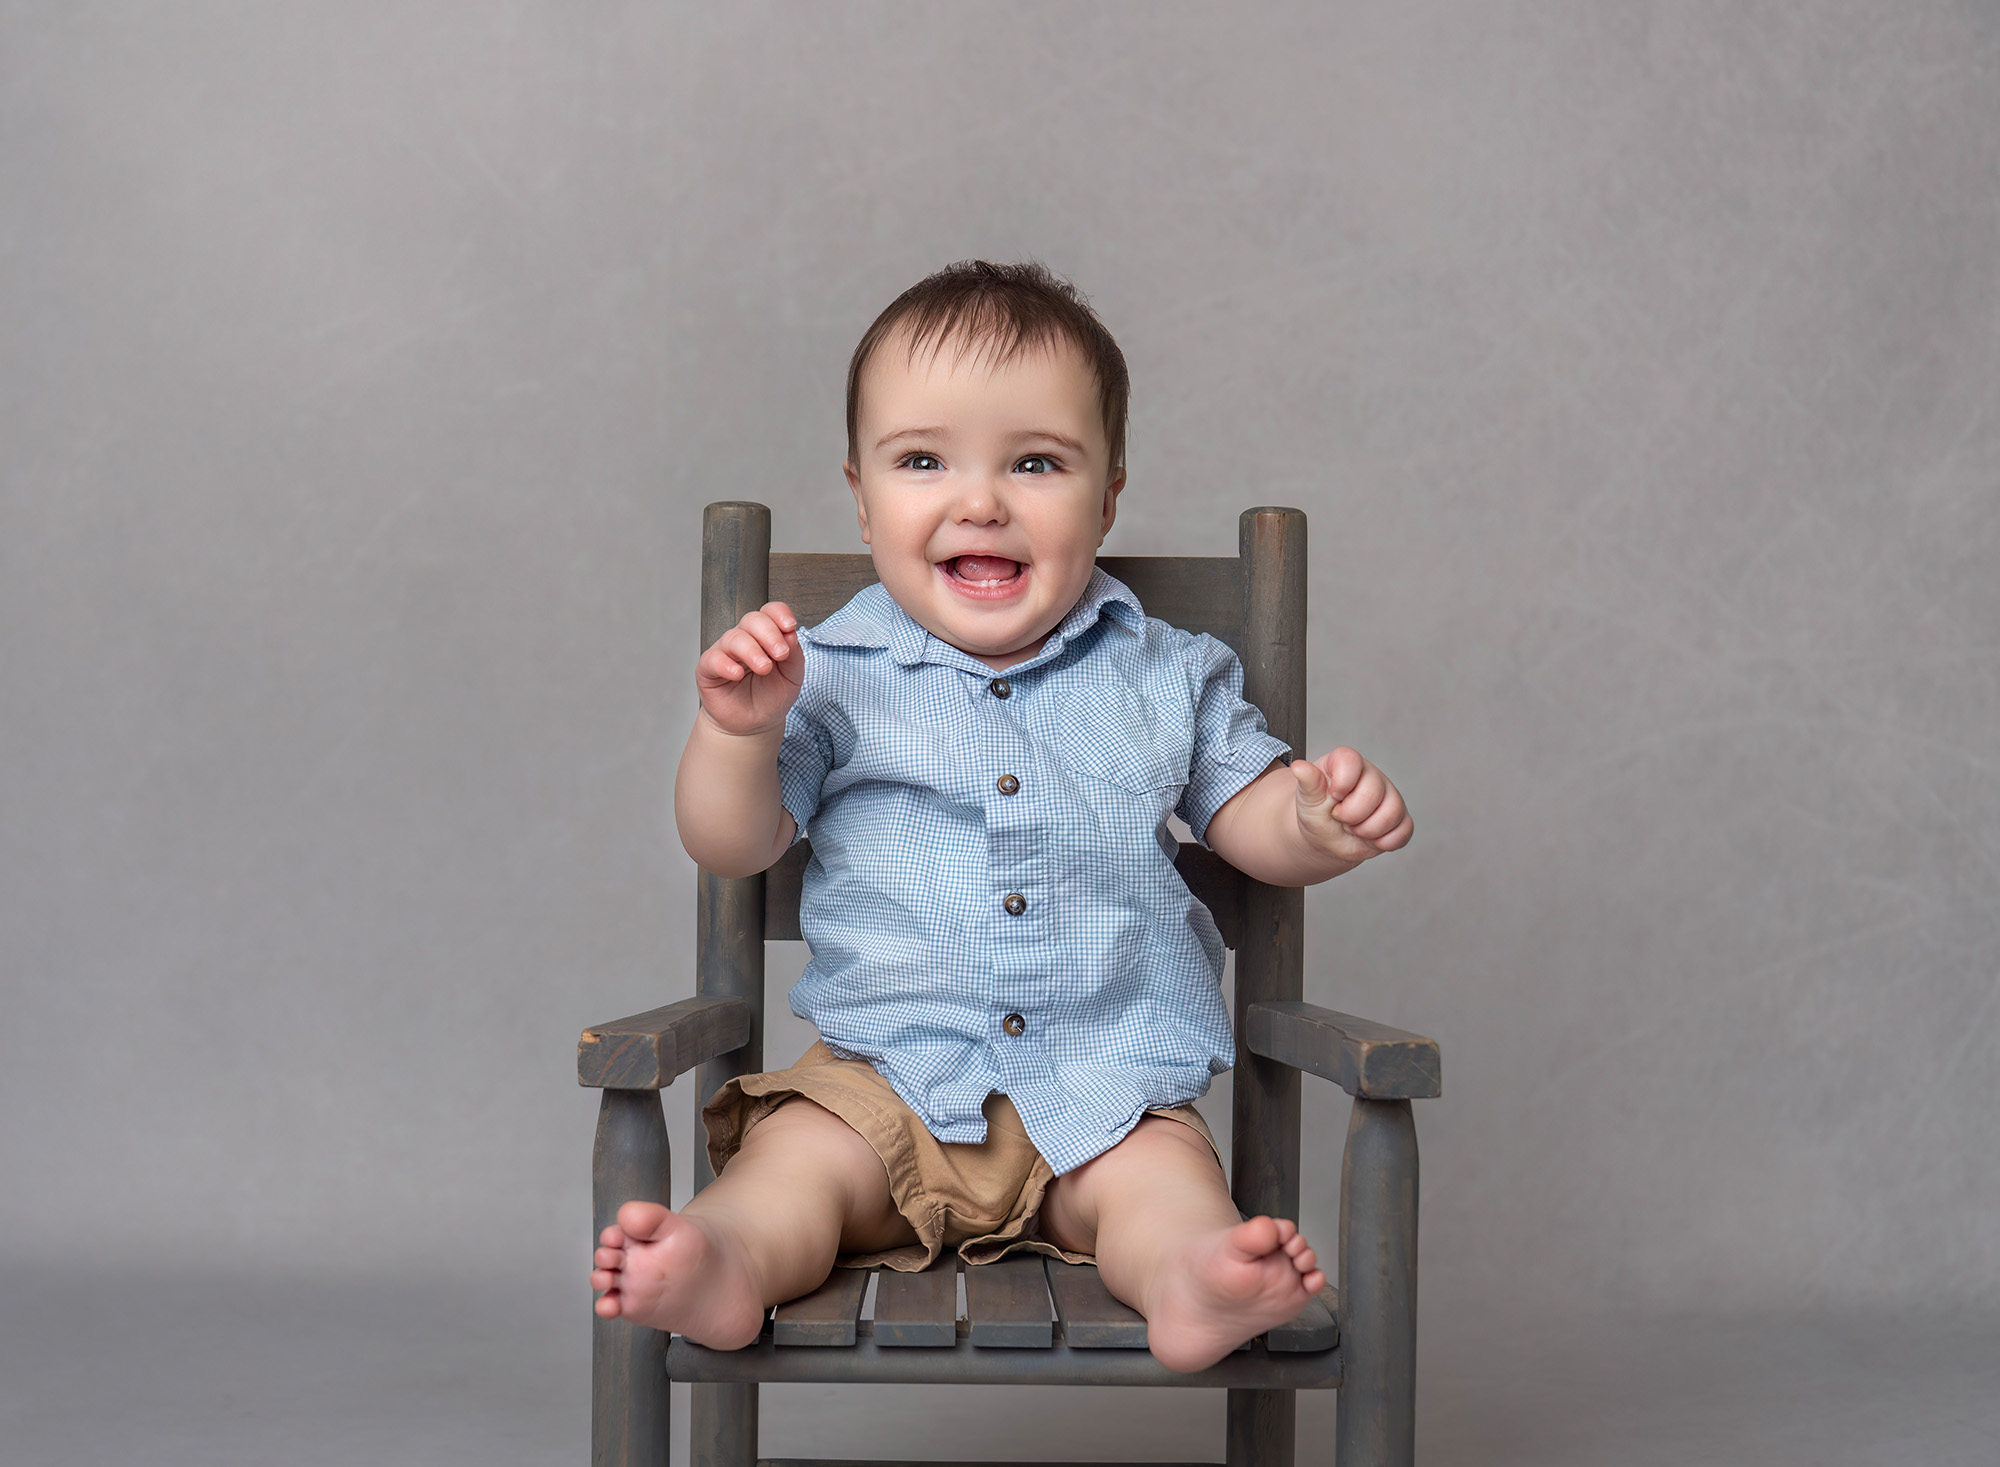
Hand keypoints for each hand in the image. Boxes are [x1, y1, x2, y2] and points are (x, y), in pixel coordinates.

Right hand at [697, 601, 802, 736]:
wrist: (754, 725)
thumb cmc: (771, 697)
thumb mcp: (792, 677)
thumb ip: (795, 655)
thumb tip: (791, 634)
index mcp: (766, 636)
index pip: (770, 612)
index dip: (779, 614)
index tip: (790, 626)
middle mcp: (745, 639)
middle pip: (752, 620)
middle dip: (769, 634)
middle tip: (781, 654)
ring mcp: (725, 652)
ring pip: (734, 638)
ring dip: (752, 651)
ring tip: (764, 668)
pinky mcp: (708, 668)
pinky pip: (713, 659)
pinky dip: (726, 664)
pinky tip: (737, 674)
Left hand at [1290, 747, 1411, 866]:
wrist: (1325, 840)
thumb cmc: (1317, 813)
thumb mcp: (1308, 799)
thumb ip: (1308, 783)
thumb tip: (1299, 767)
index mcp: (1346, 764)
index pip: (1351, 761)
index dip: (1342, 782)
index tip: (1333, 796)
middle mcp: (1371, 776)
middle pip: (1373, 793)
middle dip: (1351, 815)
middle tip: (1340, 818)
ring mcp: (1389, 796)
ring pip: (1392, 812)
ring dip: (1367, 830)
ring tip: (1354, 829)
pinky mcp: (1400, 818)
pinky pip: (1404, 830)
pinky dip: (1384, 841)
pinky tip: (1369, 839)